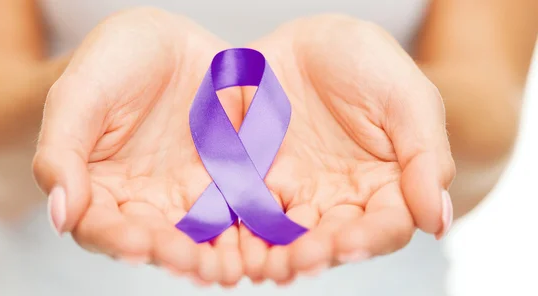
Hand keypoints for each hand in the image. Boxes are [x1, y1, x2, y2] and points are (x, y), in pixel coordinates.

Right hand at [32, 8, 243, 285]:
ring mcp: (189, 193)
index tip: (137, 243)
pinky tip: (261, 236)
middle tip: (192, 262)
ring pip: (201, 235)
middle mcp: (144, 201)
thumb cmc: (112, 63)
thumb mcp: (79, 96)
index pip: (101, 227)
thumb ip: (61, 153)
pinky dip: (250, 227)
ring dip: (214, 254)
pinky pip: (240, 208)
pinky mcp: (228, 180)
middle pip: (156, 240)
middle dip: (174, 254)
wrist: (166, 40)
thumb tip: (60, 216)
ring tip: (228, 265)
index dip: (117, 239)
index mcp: (99, 189)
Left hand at [239, 15, 455, 283]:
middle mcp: (343, 198)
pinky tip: (238, 243)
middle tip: (301, 259)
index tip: (350, 243)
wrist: (309, 40)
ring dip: (279, 253)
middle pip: (334, 240)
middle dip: (318, 253)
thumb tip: (437, 223)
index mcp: (387, 185)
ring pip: (290, 235)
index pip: (386, 225)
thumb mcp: (407, 99)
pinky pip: (250, 211)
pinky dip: (244, 231)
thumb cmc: (367, 63)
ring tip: (269, 262)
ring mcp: (299, 191)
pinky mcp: (259, 180)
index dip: (370, 239)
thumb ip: (426, 157)